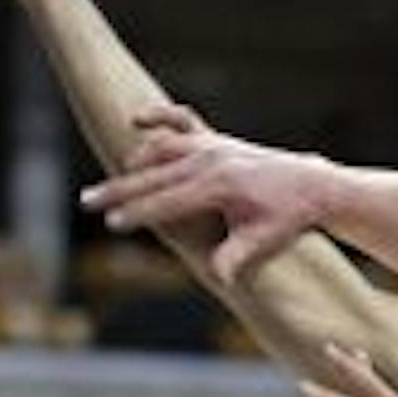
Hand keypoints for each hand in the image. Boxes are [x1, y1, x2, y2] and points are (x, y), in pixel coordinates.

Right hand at [81, 110, 323, 280]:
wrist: (310, 185)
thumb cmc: (286, 218)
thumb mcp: (263, 241)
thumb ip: (236, 257)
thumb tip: (220, 277)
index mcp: (218, 185)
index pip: (167, 201)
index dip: (138, 213)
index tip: (112, 223)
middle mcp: (211, 159)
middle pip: (154, 174)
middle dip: (119, 189)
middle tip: (87, 202)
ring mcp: (212, 144)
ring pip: (161, 147)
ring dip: (134, 163)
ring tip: (112, 182)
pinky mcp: (216, 138)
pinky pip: (181, 120)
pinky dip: (159, 119)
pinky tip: (136, 121)